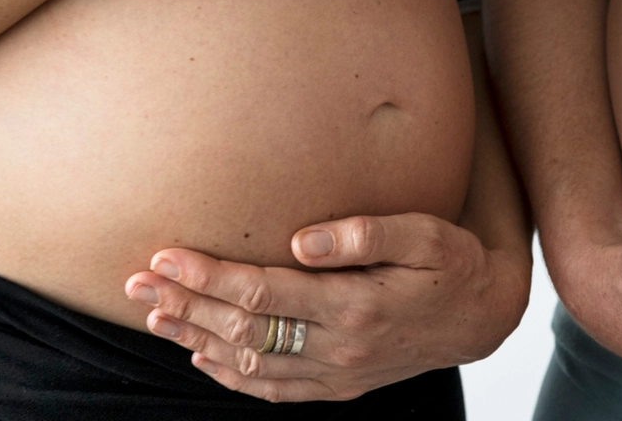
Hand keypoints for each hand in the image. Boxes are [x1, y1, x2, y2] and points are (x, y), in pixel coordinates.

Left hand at [124, 213, 529, 402]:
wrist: (483, 317)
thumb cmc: (454, 264)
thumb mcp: (425, 234)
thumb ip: (366, 233)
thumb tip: (303, 238)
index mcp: (354, 306)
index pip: (261, 294)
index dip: (208, 276)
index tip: (165, 255)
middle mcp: (339, 347)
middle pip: (242, 331)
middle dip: (186, 304)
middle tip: (137, 284)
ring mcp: (337, 373)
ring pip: (250, 364)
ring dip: (197, 340)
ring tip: (156, 316)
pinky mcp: (340, 385)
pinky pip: (274, 389)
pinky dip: (232, 377)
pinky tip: (203, 359)